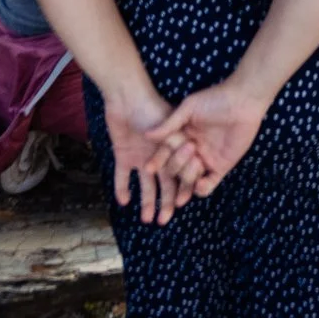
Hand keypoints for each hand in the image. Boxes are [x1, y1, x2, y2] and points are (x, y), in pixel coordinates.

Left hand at [101, 81, 192, 223]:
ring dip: (146, 202)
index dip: (181, 190)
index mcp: (172, 151)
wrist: (126, 96)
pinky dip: (122, 188)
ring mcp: (140, 157)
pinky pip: (122, 176)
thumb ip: (179, 150)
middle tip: (164, 221)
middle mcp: (158, 157)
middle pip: (164, 184)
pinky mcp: (123, 155)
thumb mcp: (170, 128)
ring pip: (145, 185)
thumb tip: (196, 171)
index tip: (182, 205)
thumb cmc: (152, 107)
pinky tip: (124, 202)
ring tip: (147, 220)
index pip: (180, 175)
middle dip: (164, 203)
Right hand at [156, 80, 266, 195]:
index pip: (165, 153)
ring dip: (188, 179)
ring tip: (194, 168)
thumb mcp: (189, 109)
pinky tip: (200, 185)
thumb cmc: (215, 99)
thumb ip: (170, 124)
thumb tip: (147, 135)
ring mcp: (206, 160)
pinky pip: (209, 184)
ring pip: (190, 179)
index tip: (149, 167)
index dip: (158, 161)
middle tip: (187, 151)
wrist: (243, 101)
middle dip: (176, 166)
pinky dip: (202, 188)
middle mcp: (191, 151)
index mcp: (181, 137)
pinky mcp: (221, 167)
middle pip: (176, 169)